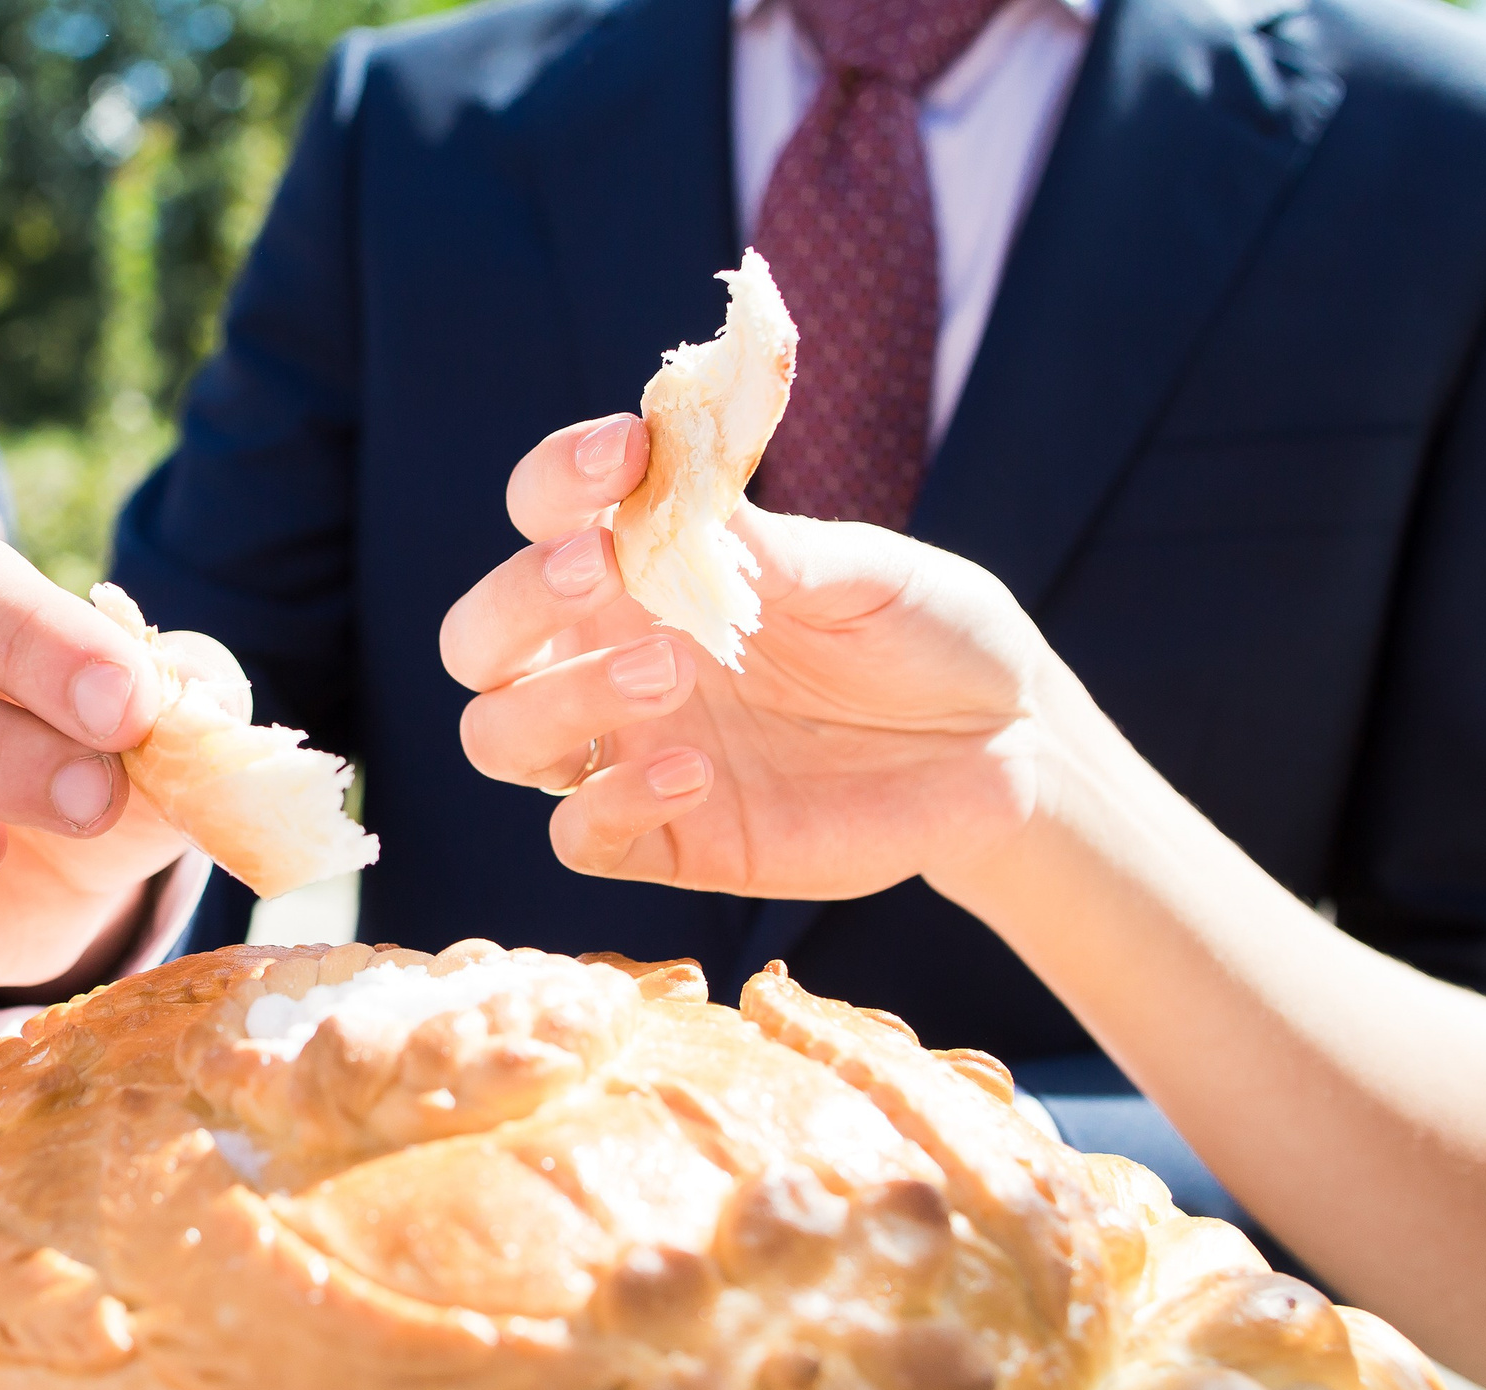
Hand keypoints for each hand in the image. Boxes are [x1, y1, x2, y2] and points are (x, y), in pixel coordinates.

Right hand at [442, 416, 1057, 899]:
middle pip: (481, 638)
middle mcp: (612, 656)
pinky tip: (697, 774)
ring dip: (557, 701)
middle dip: (516, 599)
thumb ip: (772, 549)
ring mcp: (630, 752)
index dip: (559, 479)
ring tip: (674, 673)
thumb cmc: (928, 636)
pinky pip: (582, 837)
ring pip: (500, 737)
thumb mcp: (868, 574)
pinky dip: (614, 805)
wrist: (1005, 749)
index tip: (626, 451)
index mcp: (647, 569)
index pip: (546, 515)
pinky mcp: (669, 843)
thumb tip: (681, 490)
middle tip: (604, 570)